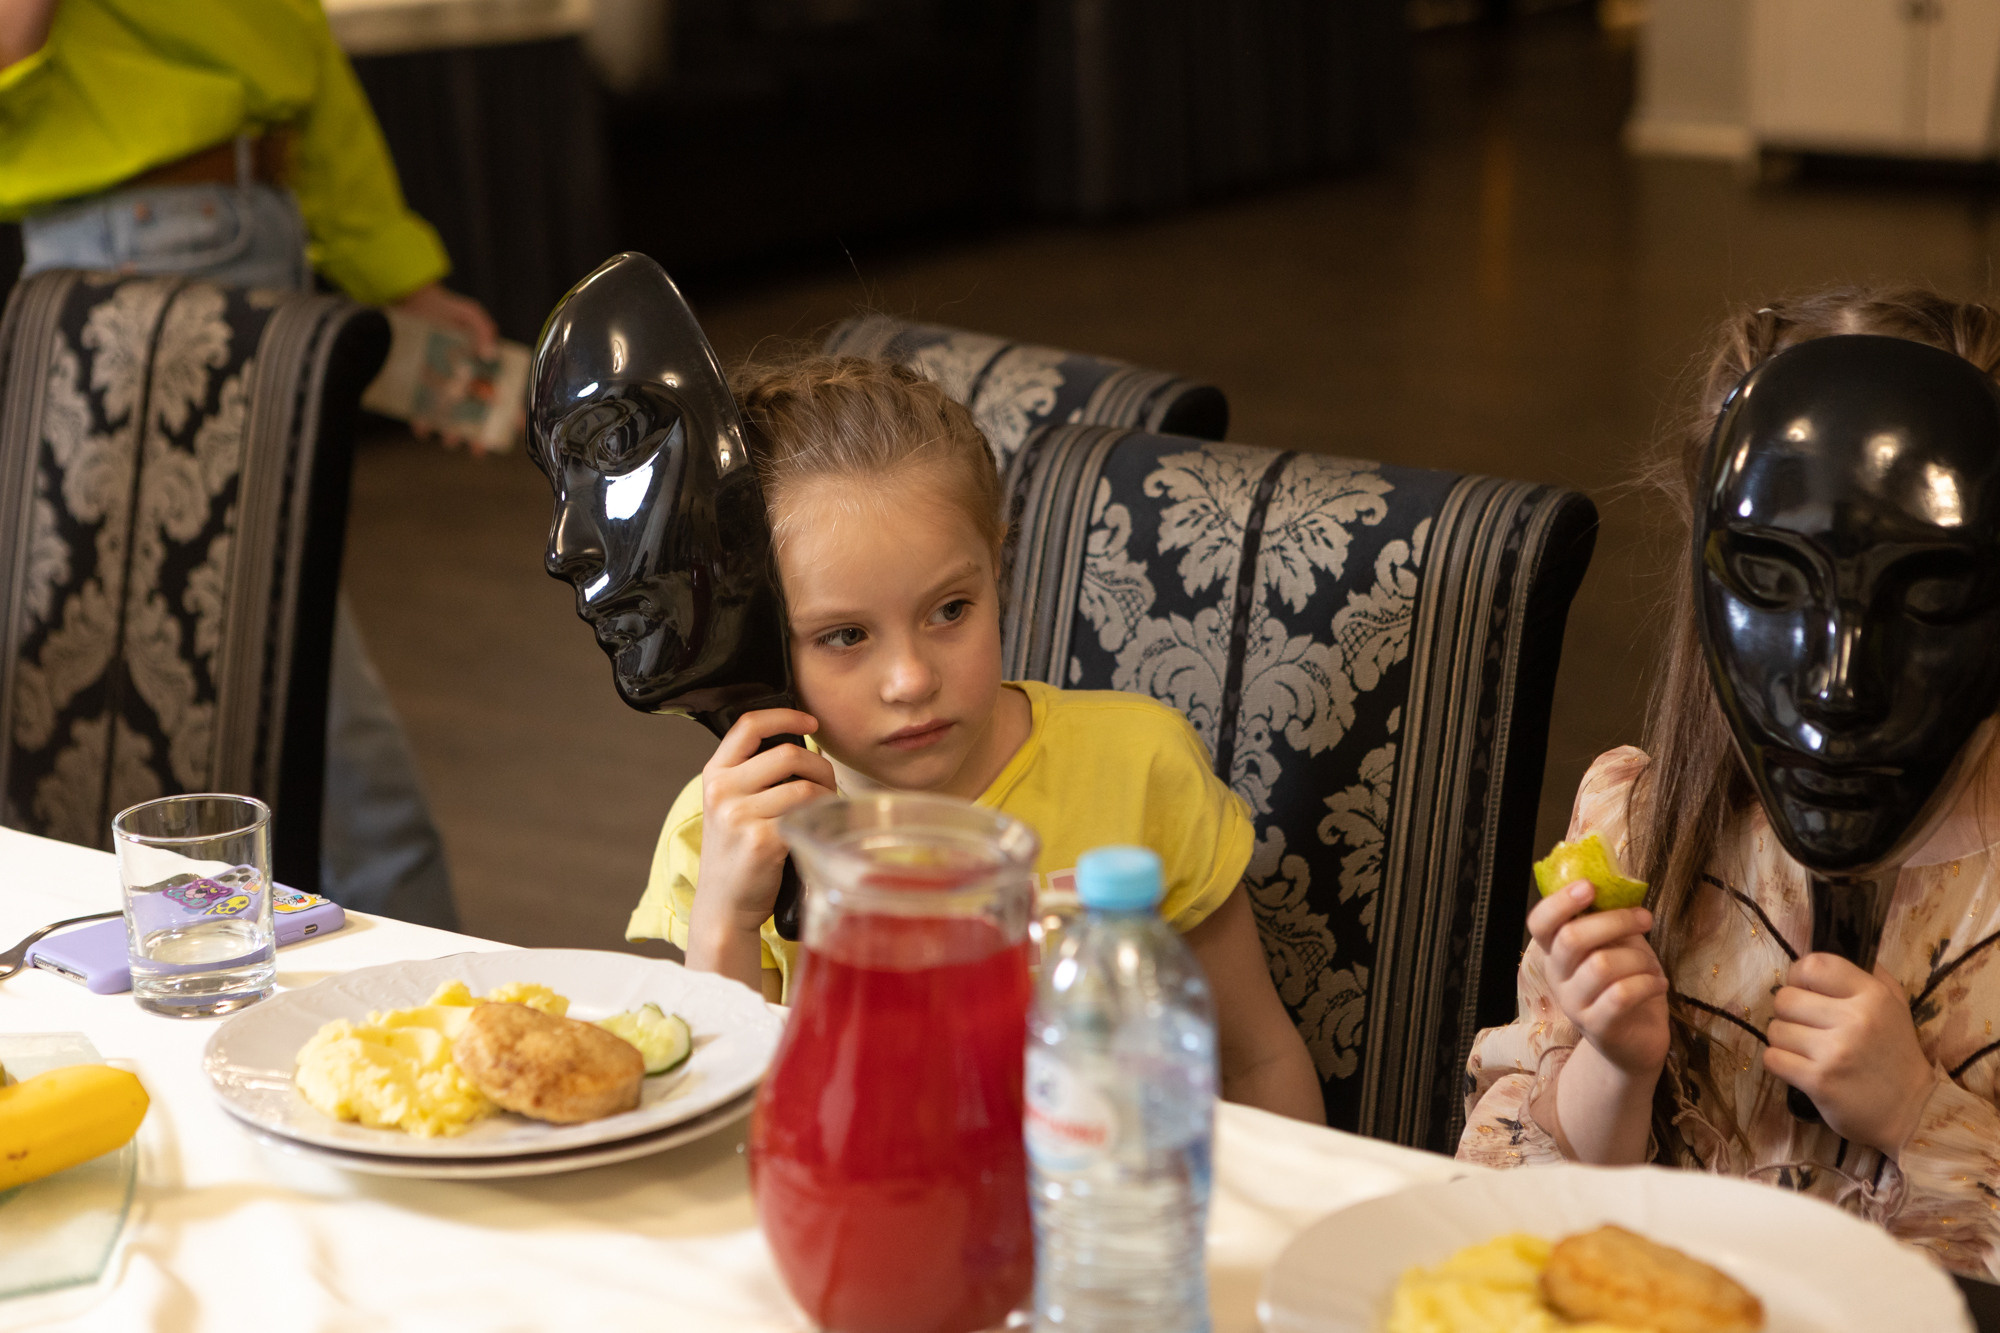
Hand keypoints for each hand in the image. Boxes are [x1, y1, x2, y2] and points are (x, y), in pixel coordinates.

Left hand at [386, 283, 510, 455]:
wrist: (410, 304)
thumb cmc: (445, 310)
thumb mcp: (469, 315)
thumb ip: (482, 329)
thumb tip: (490, 353)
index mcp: (485, 370)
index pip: (504, 396)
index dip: (512, 414)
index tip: (515, 427)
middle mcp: (466, 384)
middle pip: (479, 416)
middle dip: (482, 436)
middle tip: (479, 448)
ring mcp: (443, 389)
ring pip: (453, 419)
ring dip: (454, 433)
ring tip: (451, 439)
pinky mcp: (419, 390)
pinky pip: (422, 412)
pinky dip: (423, 423)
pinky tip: (422, 428)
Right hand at [685, 709, 831, 986]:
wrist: (724, 905)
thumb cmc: (737, 853)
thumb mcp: (731, 806)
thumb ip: (754, 775)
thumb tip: (804, 745)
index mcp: (714, 775)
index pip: (748, 725)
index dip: (784, 715)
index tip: (811, 721)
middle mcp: (722, 791)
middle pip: (788, 754)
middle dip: (820, 765)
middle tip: (828, 783)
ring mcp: (738, 816)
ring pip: (803, 785)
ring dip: (826, 793)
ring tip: (825, 807)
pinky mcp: (760, 841)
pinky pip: (807, 813)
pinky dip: (821, 816)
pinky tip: (818, 826)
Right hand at [1529, 881, 1669, 1078]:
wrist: (1635, 1042)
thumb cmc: (1626, 984)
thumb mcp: (1616, 946)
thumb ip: (1609, 920)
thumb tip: (1617, 881)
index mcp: (1556, 952)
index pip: (1540, 923)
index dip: (1560, 902)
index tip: (1591, 886)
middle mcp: (1557, 977)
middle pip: (1572, 938)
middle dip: (1615, 921)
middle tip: (1645, 918)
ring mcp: (1575, 1005)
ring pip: (1602, 965)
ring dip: (1638, 958)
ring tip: (1652, 965)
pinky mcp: (1599, 1028)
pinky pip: (1622, 995)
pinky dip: (1648, 983)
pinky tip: (1659, 984)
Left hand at [1765, 955, 1935, 1154]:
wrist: (1912, 1112)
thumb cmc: (1895, 1055)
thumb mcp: (1895, 1006)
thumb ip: (1869, 974)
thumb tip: (1834, 945)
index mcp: (1872, 995)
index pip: (1813, 964)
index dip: (1799, 976)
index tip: (1807, 993)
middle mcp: (1855, 1019)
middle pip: (1784, 998)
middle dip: (1789, 1013)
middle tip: (1808, 1028)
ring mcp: (1835, 1051)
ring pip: (1775, 1029)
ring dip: (1784, 1041)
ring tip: (1808, 1051)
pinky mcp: (1819, 1081)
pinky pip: (1772, 1058)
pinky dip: (1780, 1063)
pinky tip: (1801, 1068)